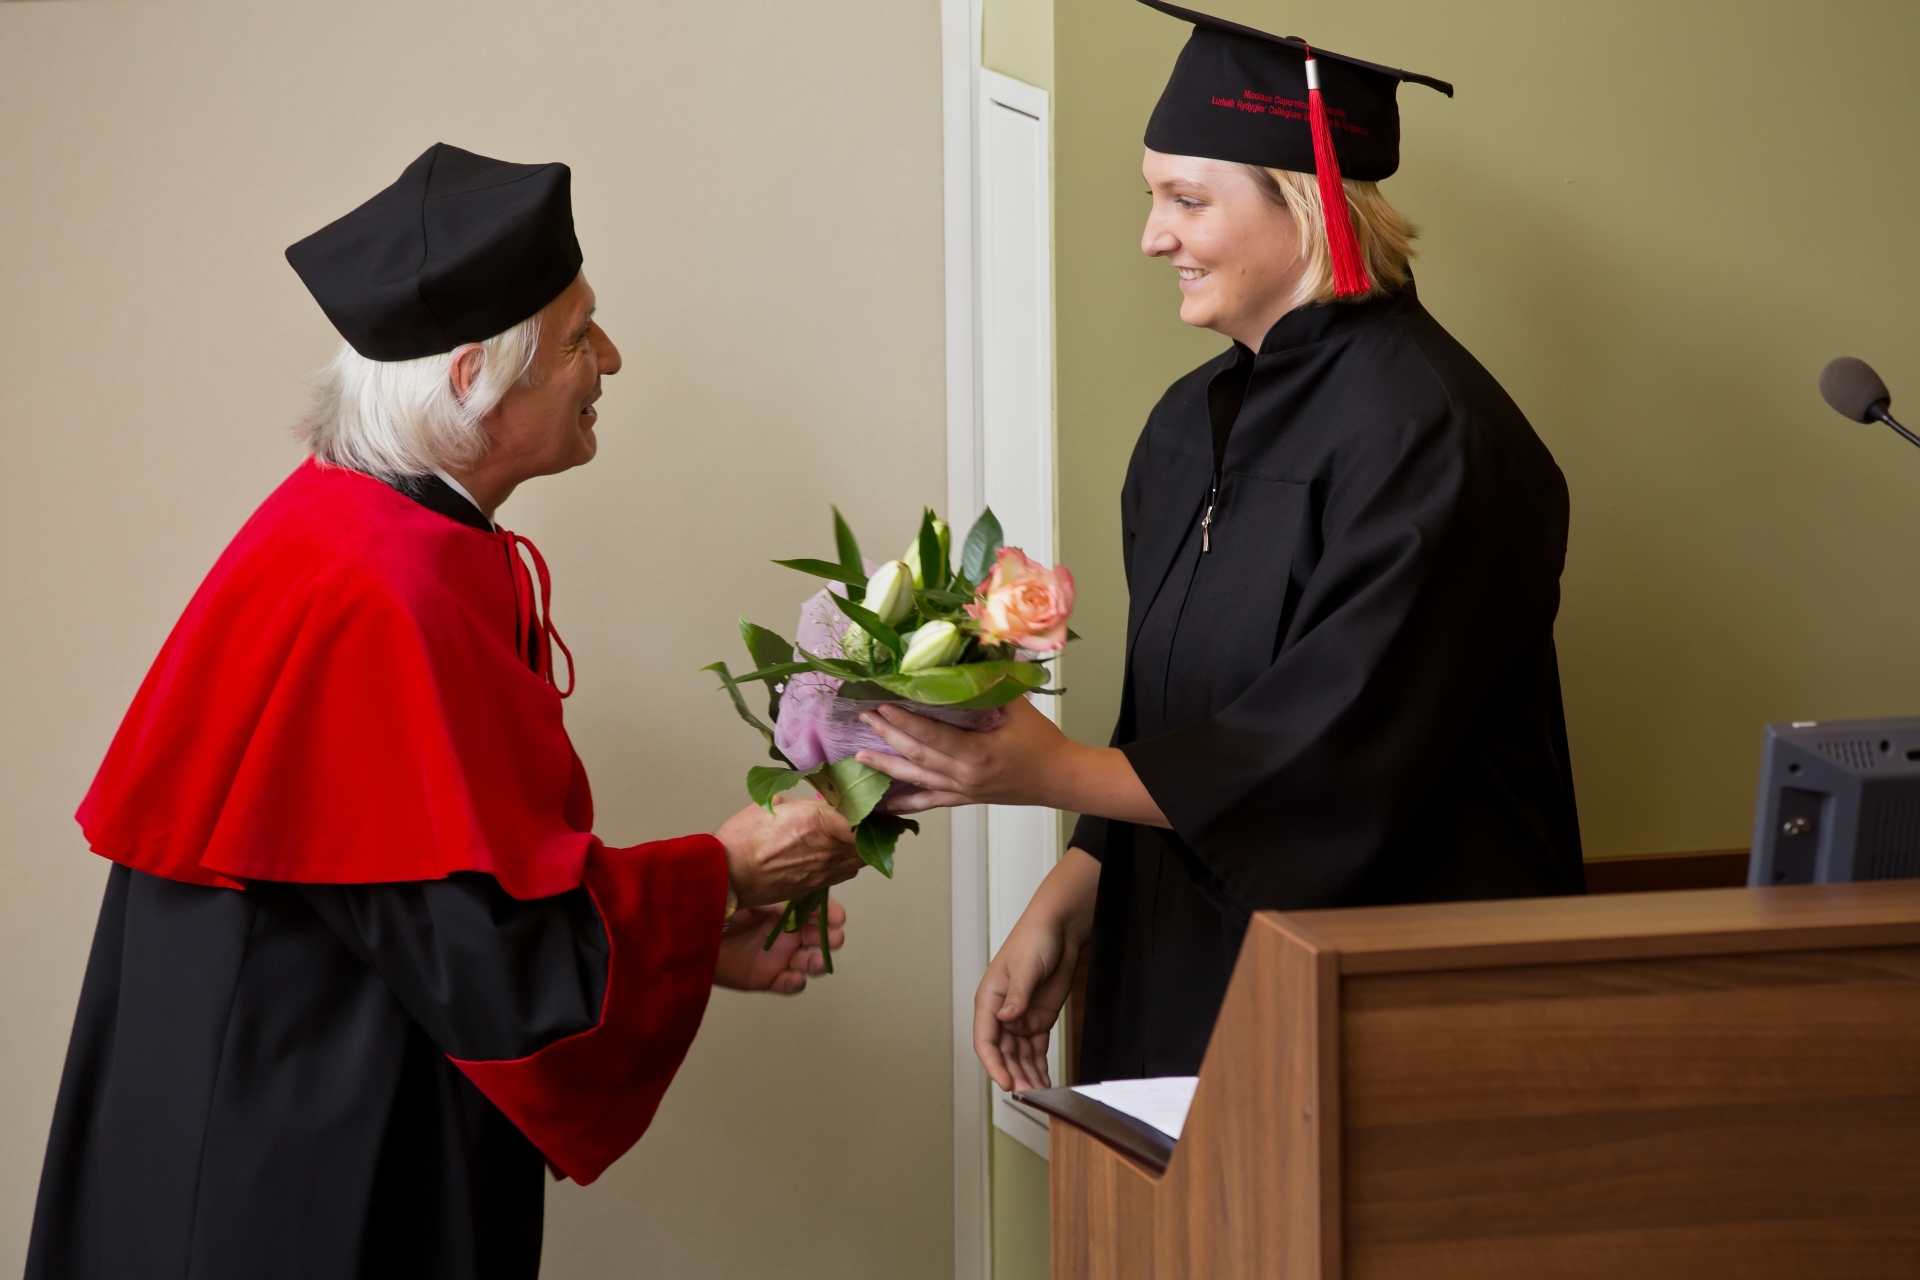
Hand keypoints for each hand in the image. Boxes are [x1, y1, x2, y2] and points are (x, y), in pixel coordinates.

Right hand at [716, 795, 862, 907]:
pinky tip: (838, 852)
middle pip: (867, 840)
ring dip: (861, 846)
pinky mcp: (818, 886)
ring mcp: (824, 870)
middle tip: (865, 817)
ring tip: (853, 834)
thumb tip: (823, 802)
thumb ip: (806, 804)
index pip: (863, 818)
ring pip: (860, 859)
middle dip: (869, 828)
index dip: (869, 810)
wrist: (727, 874)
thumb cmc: (744, 836)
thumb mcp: (774, 804)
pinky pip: (846, 872)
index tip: (867, 802)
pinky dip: (848, 861)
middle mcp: (827, 848)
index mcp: (817, 821)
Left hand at [716, 898, 846, 993]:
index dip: (829, 913)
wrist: (691, 935)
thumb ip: (773, 895)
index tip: (838, 917)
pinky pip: (788, 984)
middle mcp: (787, 933)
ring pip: (810, 962)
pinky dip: (796, 983)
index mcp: (786, 909)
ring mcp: (779, 956)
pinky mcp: (768, 978)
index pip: (816, 910)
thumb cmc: (719, 909)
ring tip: (816, 962)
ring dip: (818, 962)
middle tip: (834, 938)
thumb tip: (801, 886)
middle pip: (819, 938)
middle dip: (829, 938)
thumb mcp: (748, 894)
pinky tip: (795, 978)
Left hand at [855, 697, 1071, 811]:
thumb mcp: (1018, 708)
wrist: (1060, 778)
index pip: (931, 736)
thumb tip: (965, 659)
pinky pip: (930, 801)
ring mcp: (963, 791)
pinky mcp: (965, 799)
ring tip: (860, 757)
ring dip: (887, 767)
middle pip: (917, 756)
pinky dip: (906, 803)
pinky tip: (885, 805)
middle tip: (864, 718)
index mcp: (977, 754)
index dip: (903, 721)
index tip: (881, 705)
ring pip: (917, 780)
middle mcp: (964, 776)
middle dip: (887, 736)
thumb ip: (989, 685)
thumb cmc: (1042, 742)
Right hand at [976, 916, 1076, 1091]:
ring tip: (1039, 1093)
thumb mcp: (1025, 967)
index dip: (993, 1064)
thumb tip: (1006, 1018)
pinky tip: (1044, 1082)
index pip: (986, 1040)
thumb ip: (1017, 995)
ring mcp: (1020, 1019)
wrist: (1059, 930)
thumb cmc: (1033, 939)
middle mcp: (1002, 1014)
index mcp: (989, 1000)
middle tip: (1028, 1094)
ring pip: (1019, 1057)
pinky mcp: (1038, 1020)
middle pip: (1003, 1054)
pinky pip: (1036, 1050)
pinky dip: (1039, 1067)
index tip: (1005, 1082)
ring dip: (1026, 1075)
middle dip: (1014, 1075)